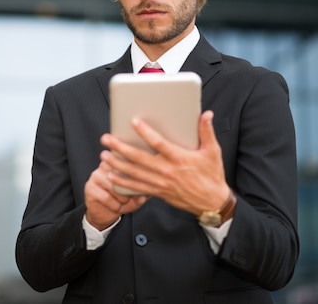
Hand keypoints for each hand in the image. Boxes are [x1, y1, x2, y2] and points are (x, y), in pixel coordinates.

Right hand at [84, 160, 148, 230]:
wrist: (103, 214)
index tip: (142, 180)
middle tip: (130, 196)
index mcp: (117, 162)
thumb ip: (143, 190)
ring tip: (122, 202)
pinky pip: (107, 197)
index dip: (136, 171)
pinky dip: (114, 205)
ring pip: (115, 186)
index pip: (127, 160)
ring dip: (122, 199)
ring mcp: (96, 176)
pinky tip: (115, 207)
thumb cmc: (120, 201)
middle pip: (122, 173)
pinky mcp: (90, 188)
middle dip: (129, 189)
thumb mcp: (135, 196)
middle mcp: (105, 166)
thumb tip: (150, 189)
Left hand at [100, 110, 229, 216]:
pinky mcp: (158, 192)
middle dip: (120, 148)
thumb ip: (206, 132)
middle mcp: (167, 171)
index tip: (133, 122)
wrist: (212, 203)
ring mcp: (161, 183)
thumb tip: (206, 114)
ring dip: (117, 164)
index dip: (145, 132)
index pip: (158, 143)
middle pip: (139, 158)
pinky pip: (137, 187)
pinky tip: (111, 176)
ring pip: (134, 173)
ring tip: (104, 155)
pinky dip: (123, 183)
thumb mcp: (213, 152)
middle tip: (106, 139)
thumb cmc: (212, 176)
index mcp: (179, 158)